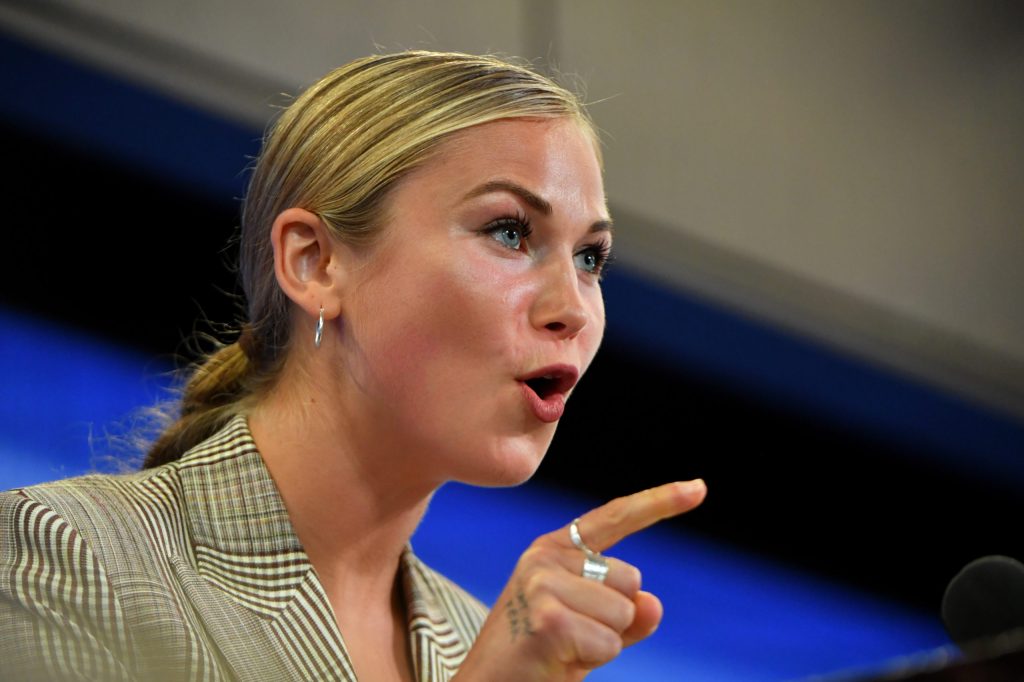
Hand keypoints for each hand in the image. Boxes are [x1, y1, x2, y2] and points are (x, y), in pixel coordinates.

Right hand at [453, 479, 706, 681]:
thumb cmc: (537, 658)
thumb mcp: (587, 630)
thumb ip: (624, 615)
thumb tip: (651, 605)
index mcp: (554, 549)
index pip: (614, 518)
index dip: (659, 502)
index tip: (699, 487)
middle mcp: (546, 556)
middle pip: (631, 580)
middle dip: (614, 620)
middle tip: (570, 638)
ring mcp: (543, 584)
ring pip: (623, 612)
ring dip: (603, 643)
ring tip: (561, 649)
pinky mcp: (549, 618)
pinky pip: (609, 642)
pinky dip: (592, 661)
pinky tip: (556, 660)